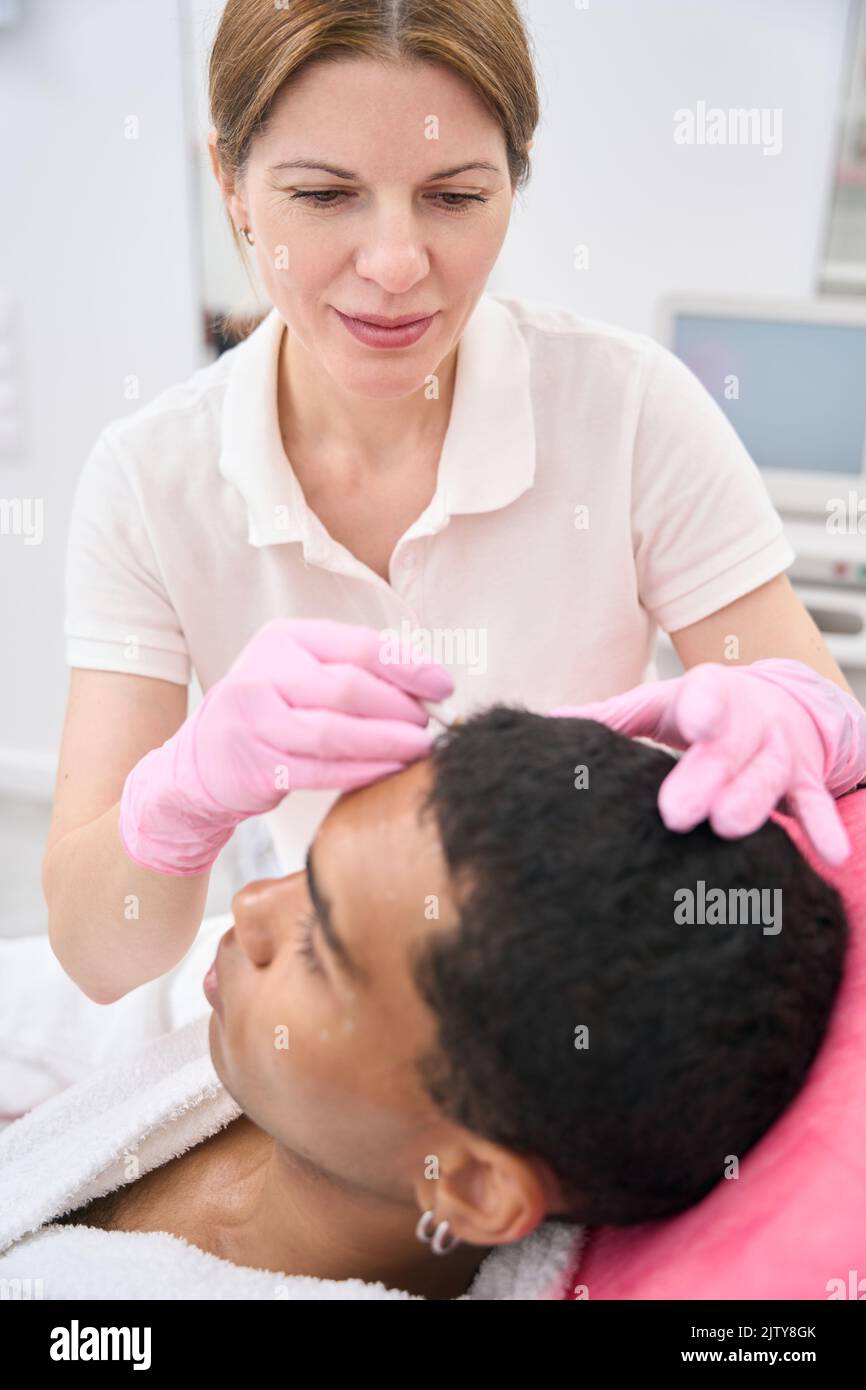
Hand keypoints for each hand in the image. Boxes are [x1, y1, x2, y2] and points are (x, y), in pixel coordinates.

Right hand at [120, 617, 453, 873]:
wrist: (199, 762)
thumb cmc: (270, 712)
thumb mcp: (300, 673)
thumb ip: (354, 671)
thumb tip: (428, 684)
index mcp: (285, 638)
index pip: (358, 645)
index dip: (408, 666)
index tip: (443, 686)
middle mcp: (264, 672)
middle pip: (349, 688)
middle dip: (400, 707)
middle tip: (429, 723)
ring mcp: (255, 720)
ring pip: (335, 731)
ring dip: (387, 741)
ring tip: (421, 748)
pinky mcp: (255, 764)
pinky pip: (320, 770)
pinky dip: (363, 771)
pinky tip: (391, 771)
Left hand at [549, 660, 865, 865]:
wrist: (774, 704)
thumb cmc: (699, 710)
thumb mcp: (656, 704)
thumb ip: (607, 716)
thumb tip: (542, 725)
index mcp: (708, 694)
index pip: (706, 697)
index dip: (701, 710)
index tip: (691, 724)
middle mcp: (748, 720)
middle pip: (730, 747)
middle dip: (708, 775)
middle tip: (677, 810)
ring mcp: (778, 751)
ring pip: (769, 774)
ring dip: (753, 800)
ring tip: (728, 827)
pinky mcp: (803, 780)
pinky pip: (813, 803)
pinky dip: (823, 826)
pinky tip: (829, 854)